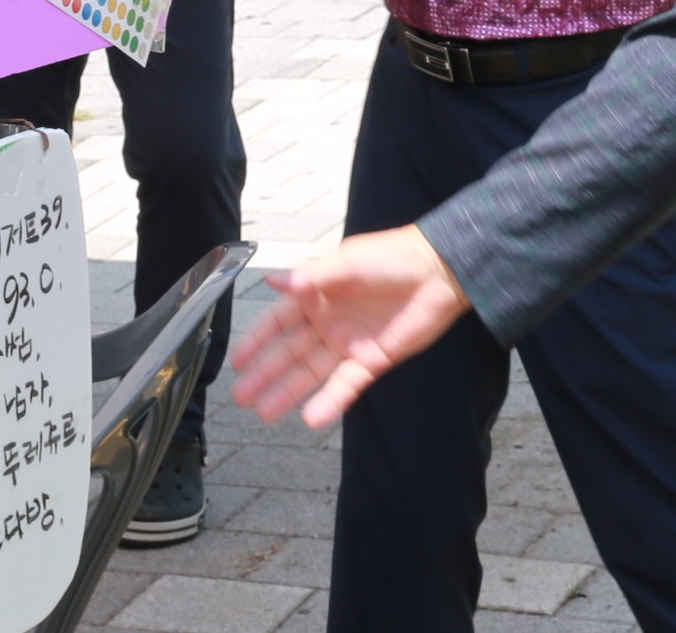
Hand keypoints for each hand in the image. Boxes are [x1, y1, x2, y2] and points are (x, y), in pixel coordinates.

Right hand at [230, 225, 469, 429]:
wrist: (438, 273)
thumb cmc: (390, 257)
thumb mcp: (347, 262)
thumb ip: (311, 275)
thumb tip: (272, 278)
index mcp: (317, 293)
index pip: (278, 321)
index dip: (257, 341)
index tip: (237, 362)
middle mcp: (328, 321)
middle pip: (289, 352)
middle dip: (265, 374)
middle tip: (242, 397)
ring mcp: (348, 342)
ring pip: (311, 373)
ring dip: (288, 393)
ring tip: (265, 414)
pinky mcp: (371, 359)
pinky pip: (345, 385)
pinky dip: (329, 402)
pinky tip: (311, 418)